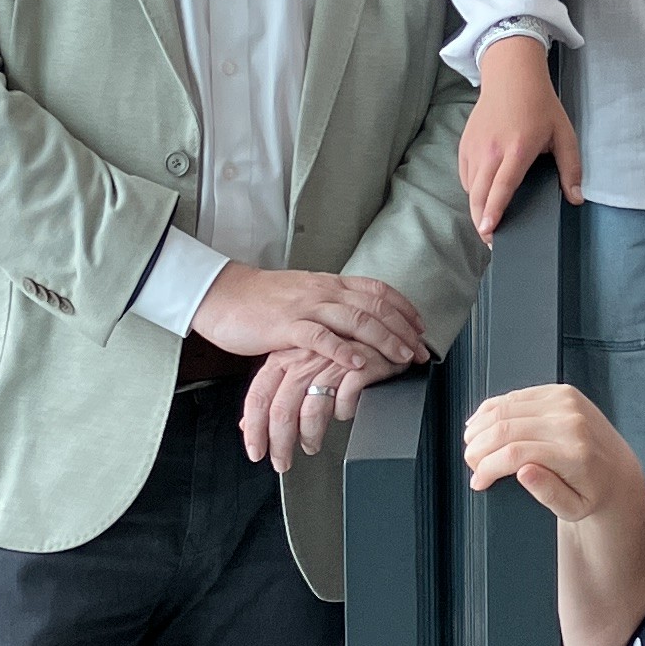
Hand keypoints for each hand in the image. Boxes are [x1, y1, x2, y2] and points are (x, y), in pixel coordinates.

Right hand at [192, 263, 432, 368]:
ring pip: (355, 319)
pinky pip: (320, 336)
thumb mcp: (304, 296)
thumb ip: (330, 306)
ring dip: (383, 338)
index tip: (420, 326)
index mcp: (329, 284)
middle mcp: (323, 291)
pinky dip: (342, 349)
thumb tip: (356, 323)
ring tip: (401, 356)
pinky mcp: (286, 326)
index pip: (377, 290)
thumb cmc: (262, 300)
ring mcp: (306, 307)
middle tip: (420, 350)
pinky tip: (358, 361)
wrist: (224, 294)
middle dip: (402, 328)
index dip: (403, 308)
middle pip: (374, 306)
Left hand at [240, 343, 386, 472]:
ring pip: (311, 410)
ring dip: (310, 437)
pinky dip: (343, 413)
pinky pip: (344, 400)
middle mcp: (303, 358)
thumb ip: (274, 394)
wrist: (380, 329)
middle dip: (281, 443)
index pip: (258, 396)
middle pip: (282, 409)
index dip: (254, 429)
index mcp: (284, 357)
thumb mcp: (299, 367)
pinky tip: (343, 414)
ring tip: (311, 446)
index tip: (256, 452)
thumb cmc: (337, 351)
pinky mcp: (358, 364)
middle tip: (283, 462)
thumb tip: (247, 425)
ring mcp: (330, 360)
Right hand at [459, 35, 580, 239]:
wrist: (511, 75)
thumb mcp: (564, 133)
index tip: (488, 232)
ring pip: (470, 188)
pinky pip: (465, 176)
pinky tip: (484, 196)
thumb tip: (576, 198)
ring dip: (477, 207)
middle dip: (481, 221)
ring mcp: (475, 147)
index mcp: (517, 149)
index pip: (501, 187)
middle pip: (479, 195)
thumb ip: (571, 168)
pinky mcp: (464, 144)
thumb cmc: (540, 104)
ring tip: (488, 221)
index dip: (494, 212)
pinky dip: (472, 190)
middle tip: (491, 239)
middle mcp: (491, 150)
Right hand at [462, 382, 644, 525]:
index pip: (515, 454)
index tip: (477, 482)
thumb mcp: (572, 509)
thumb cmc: (592, 493)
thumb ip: (548, 493)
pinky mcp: (563, 392)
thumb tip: (523, 472)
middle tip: (470, 464)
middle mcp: (571, 422)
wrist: (617, 471)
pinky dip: (494, 408)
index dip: (488, 467)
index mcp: (575, 454)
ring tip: (472, 446)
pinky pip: (518, 395)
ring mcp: (567, 402)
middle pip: (506, 428)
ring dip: (482, 426)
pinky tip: (482, 423)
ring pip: (507, 408)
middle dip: (479, 447)